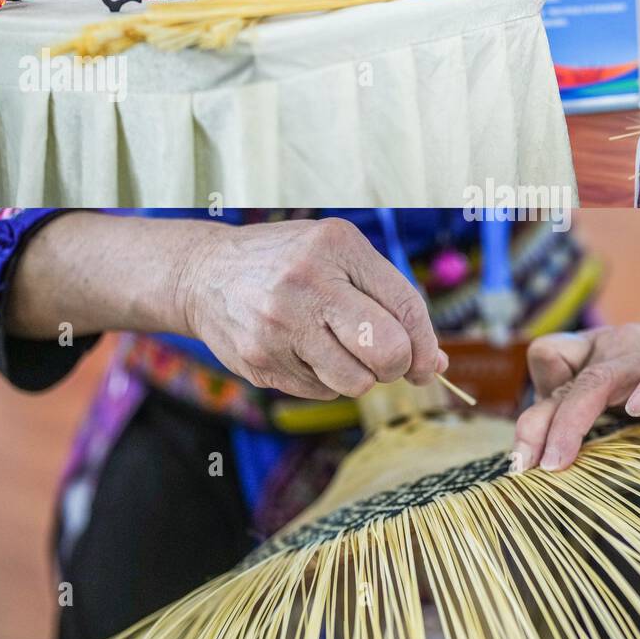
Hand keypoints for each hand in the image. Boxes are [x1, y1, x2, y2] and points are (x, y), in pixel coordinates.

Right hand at [177, 218, 446, 400]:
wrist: (204, 274)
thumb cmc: (290, 263)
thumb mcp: (340, 256)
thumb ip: (391, 300)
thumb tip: (434, 364)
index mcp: (336, 247)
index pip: (405, 307)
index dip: (425, 344)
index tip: (427, 362)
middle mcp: (307, 283)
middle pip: (387, 352)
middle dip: (398, 366)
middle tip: (385, 358)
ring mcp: (279, 325)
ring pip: (356, 383)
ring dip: (360, 376)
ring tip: (339, 349)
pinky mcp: (260, 361)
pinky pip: (321, 392)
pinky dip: (325, 379)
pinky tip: (303, 350)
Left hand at [512, 323, 639, 473]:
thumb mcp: (617, 401)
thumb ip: (582, 414)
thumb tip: (539, 457)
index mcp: (593, 353)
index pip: (547, 356)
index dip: (537, 399)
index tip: (534, 449)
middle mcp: (613, 348)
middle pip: (566, 379)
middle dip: (538, 425)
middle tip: (527, 467)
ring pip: (600, 380)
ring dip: (572, 420)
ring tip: (558, 460)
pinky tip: (637, 411)